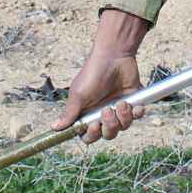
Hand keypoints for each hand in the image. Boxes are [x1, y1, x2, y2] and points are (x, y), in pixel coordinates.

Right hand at [52, 9, 149, 143]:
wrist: (114, 56)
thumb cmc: (93, 74)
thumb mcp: (79, 94)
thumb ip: (69, 114)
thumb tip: (54, 127)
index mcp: (88, 113)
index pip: (89, 135)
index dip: (92, 135)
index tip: (94, 125)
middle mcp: (103, 114)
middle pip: (108, 134)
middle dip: (109, 126)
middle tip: (108, 111)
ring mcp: (119, 109)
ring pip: (124, 127)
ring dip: (123, 117)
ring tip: (121, 102)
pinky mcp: (133, 102)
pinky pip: (137, 117)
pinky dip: (136, 113)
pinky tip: (132, 103)